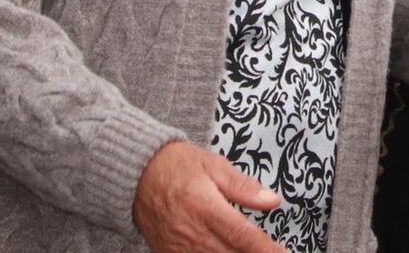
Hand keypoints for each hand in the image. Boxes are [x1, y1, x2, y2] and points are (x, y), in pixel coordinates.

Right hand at [132, 141, 284, 252]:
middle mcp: (192, 233)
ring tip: (254, 251)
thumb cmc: (177, 166)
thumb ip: (243, 187)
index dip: (265, 250)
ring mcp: (179, 249)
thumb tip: (272, 200)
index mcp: (206, 208)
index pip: (242, 236)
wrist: (136, 176)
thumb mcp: (213, 165)